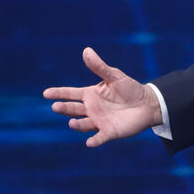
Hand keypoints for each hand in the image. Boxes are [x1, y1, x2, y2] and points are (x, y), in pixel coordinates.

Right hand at [43, 47, 162, 147]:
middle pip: (73, 109)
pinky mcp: (109, 132)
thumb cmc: (129, 88)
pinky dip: (94, 140)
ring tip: (71, 123)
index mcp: (89, 94)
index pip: (70, 94)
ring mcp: (99, 121)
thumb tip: (86, 50)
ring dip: (77, 125)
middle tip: (55, 107)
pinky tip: (89, 142)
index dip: (58, 93)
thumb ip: (99, 66)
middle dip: (64, 108)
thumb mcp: (114, 76)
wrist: (147, 103)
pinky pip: (100, 137)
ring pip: (83, 124)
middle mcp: (91, 109)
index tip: (46, 93)